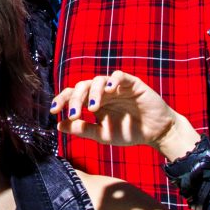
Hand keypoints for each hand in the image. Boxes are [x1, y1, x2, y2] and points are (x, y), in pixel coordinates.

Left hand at [50, 70, 189, 152]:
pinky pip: (120, 76)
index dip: (61, 100)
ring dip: (93, 93)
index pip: (72, 95)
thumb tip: (59, 125)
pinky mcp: (132, 83)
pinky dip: (113, 80)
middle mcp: (102, 91)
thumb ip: (83, 129)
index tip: (54, 112)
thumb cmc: (129, 132)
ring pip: (98, 80)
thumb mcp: (102, 134)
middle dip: (74, 99)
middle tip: (73, 114)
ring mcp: (116, 86)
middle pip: (82, 86)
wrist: (155, 133)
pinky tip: (110, 89)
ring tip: (92, 108)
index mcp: (92, 101)